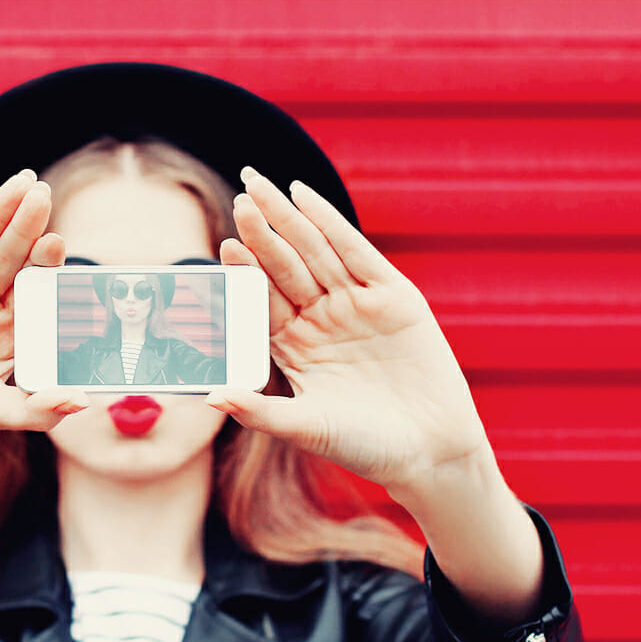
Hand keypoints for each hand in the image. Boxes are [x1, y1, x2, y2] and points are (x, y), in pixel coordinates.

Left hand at [210, 167, 493, 494]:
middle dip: (261, 233)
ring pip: (314, 251)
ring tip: (260, 189)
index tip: (225, 248)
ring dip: (288, 219)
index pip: (261, 300)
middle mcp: (320, 319)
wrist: (430, 452)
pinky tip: (304, 195)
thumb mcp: (306, 427)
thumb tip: (210, 398)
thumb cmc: (366, 447)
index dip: (245, 273)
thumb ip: (258, 412)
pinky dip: (330, 222)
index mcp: (293, 346)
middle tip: (240, 201)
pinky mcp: (392, 296)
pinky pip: (356, 251)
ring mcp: (355, 304)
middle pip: (284, 267)